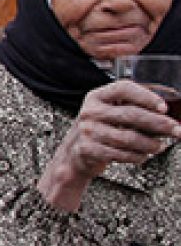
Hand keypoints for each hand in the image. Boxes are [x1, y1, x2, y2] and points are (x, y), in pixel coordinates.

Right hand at [39, 79, 179, 210]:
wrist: (74, 153)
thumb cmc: (100, 129)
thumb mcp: (110, 112)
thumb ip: (133, 108)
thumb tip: (166, 116)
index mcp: (97, 97)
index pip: (123, 89)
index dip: (146, 96)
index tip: (164, 107)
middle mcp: (90, 112)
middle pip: (131, 115)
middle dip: (159, 124)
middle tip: (175, 130)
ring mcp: (88, 131)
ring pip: (128, 138)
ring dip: (149, 144)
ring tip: (159, 146)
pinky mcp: (88, 149)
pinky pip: (120, 154)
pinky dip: (136, 156)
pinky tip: (142, 156)